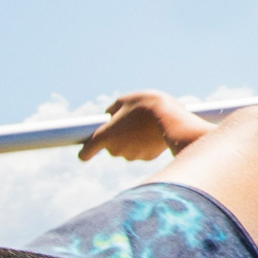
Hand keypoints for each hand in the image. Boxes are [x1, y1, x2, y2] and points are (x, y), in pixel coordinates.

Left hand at [86, 90, 210, 163]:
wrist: (173, 120)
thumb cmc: (146, 106)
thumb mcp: (126, 99)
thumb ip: (114, 109)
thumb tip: (111, 115)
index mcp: (106, 135)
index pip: (86, 153)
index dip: (85, 152)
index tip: (84, 151)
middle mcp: (116, 149)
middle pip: (110, 147)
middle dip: (116, 137)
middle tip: (126, 122)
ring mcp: (132, 155)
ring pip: (127, 149)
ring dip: (131, 140)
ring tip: (142, 124)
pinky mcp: (147, 157)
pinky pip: (141, 150)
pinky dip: (144, 143)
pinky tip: (152, 131)